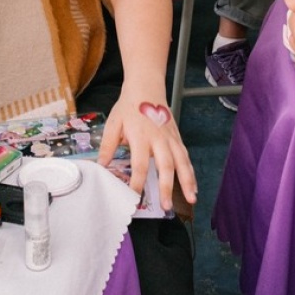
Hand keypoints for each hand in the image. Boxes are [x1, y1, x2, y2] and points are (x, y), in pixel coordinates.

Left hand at [99, 92, 196, 212]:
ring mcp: (171, 138)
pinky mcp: (177, 137)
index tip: (134, 197)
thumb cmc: (128, 107)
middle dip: (166, 187)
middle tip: (166, 207)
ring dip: (187, 182)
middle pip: (165, 166)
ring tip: (190, 199)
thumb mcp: (113, 124)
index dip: (137, 182)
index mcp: (140, 136)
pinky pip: (186, 157)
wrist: (146, 87)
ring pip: (181, 162)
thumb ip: (108, 146)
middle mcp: (159, 139)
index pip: (140, 164)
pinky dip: (191, 172)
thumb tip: (101, 167)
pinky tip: (193, 187)